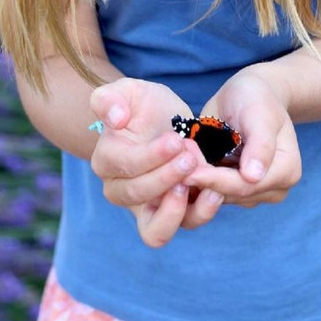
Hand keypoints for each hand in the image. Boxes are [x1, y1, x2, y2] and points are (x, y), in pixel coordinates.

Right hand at [90, 78, 223, 245]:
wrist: (166, 122)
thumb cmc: (144, 106)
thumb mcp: (129, 91)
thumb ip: (110, 99)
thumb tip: (114, 119)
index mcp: (106, 160)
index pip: (123, 166)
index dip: (150, 156)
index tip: (175, 140)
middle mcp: (120, 190)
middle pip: (137, 196)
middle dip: (166, 177)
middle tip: (190, 156)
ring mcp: (145, 207)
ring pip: (156, 229)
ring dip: (180, 208)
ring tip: (201, 181)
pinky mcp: (172, 214)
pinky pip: (181, 226)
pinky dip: (200, 213)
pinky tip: (214, 191)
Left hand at [184, 67, 301, 208]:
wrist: (248, 94)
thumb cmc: (256, 97)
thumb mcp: (259, 113)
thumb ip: (260, 143)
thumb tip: (253, 176)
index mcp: (287, 171)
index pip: (246, 185)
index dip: (216, 180)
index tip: (188, 172)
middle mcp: (273, 187)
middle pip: (231, 194)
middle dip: (202, 180)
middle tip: (173, 164)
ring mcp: (253, 190)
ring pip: (218, 196)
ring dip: (196, 179)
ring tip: (176, 160)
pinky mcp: (234, 188)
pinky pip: (211, 190)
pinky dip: (196, 178)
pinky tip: (180, 163)